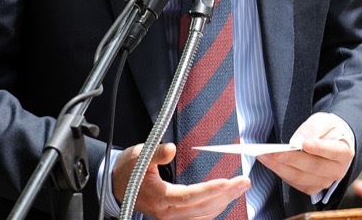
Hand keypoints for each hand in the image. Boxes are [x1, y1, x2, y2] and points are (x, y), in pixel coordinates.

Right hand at [113, 143, 249, 219]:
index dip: (209, 190)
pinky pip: (197, 218)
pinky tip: (226, 200)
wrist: (116, 185)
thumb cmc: (129, 169)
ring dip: (224, 202)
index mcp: (158, 196)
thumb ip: (156, 153)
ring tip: (241, 188)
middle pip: (201, 207)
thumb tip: (170, 148)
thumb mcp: (139, 156)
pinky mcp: (173, 217)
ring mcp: (169, 217)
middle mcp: (165, 211)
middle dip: (225, 195)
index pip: (188, 196)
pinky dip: (214, 210)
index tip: (227, 181)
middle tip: (244, 182)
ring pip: (202, 215)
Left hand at [256, 113, 354, 195]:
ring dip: (280, 167)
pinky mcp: (312, 188)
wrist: (331, 142)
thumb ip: (313, 128)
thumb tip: (297, 141)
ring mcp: (324, 182)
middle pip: (313, 167)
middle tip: (274, 152)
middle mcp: (337, 171)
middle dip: (291, 159)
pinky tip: (270, 163)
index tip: (305, 143)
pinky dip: (281, 172)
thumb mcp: (323, 121)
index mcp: (344, 153)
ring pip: (301, 178)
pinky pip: (294, 183)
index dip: (318, 148)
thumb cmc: (328, 131)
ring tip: (265, 156)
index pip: (332, 151)